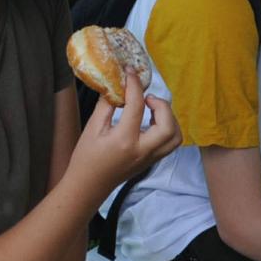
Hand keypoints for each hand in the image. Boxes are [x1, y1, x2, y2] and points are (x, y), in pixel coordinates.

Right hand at [67, 69, 179, 196]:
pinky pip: (169, 144)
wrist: (88, 187)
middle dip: (162, 106)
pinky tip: (151, 122)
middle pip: (168, 125)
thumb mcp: (92, 128)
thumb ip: (106, 105)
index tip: (130, 73)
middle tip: (146, 98)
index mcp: (124, 140)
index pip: (137, 106)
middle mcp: (142, 151)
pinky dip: (167, 129)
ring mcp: (149, 158)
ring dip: (169, 118)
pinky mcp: (150, 162)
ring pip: (175, 137)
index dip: (134, 85)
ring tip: (152, 110)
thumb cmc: (86, 158)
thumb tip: (116, 86)